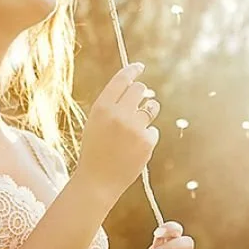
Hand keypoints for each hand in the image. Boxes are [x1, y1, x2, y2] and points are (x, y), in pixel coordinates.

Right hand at [73, 62, 160, 199]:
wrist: (98, 181)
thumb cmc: (95, 150)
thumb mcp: (95, 122)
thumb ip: (112, 104)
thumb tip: (135, 86)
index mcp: (102, 108)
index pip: (121, 80)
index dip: (132, 70)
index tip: (139, 67)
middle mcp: (119, 114)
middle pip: (139, 89)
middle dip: (140, 93)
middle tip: (136, 102)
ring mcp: (135, 128)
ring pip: (151, 107)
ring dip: (148, 110)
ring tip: (137, 124)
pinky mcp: (147, 141)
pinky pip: (153, 130)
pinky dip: (146, 137)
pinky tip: (134, 149)